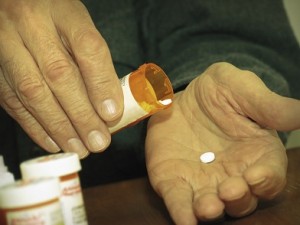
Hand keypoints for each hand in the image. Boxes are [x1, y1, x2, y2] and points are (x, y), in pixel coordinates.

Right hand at [0, 0, 122, 157]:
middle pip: (59, 74)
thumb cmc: (55, 18)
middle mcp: (32, 24)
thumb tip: (109, 105)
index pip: (87, 48)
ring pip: (33, 91)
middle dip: (81, 115)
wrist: (14, 2)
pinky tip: (52, 142)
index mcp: (64, 11)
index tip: (112, 114)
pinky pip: (11, 99)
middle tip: (98, 141)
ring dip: (58, 126)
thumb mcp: (79, 27)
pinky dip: (34, 125)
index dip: (101, 83)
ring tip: (79, 148)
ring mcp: (6, 43)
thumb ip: (94, 61)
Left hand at [146, 62, 299, 224]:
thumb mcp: (242, 88)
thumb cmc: (219, 92)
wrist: (185, 97)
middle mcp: (232, 173)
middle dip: (238, 199)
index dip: (266, 179)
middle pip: (242, 198)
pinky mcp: (176, 180)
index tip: (256, 176)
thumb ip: (269, 105)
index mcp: (256, 154)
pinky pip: (178, 200)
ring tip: (207, 208)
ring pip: (212, 205)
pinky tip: (184, 219)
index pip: (269, 175)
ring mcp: (203, 180)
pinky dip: (181, 212)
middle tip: (229, 191)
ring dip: (210, 210)